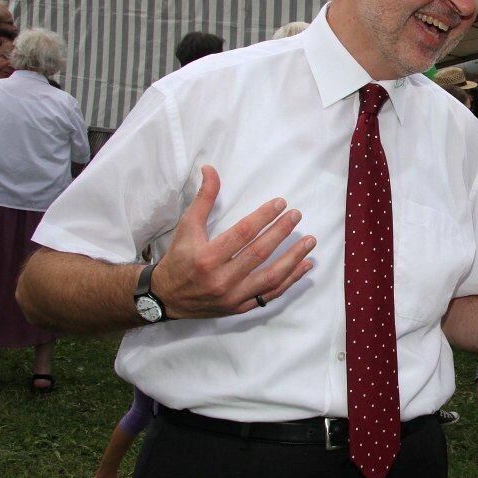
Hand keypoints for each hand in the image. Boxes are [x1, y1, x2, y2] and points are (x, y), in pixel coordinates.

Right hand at [151, 166, 315, 317]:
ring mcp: (232, 296)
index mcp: (207, 257)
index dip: (264, 217)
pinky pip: (271, 295)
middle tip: (297, 215)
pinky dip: (291, 280)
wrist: (167, 298)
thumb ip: (203, 198)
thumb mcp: (187, 226)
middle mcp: (220, 279)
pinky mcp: (239, 308)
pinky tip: (305, 265)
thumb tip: (211, 169)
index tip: (281, 203)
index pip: (243, 233)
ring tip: (310, 241)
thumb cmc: (179, 258)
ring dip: (293, 258)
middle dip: (281, 232)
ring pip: (270, 277)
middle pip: (259, 253)